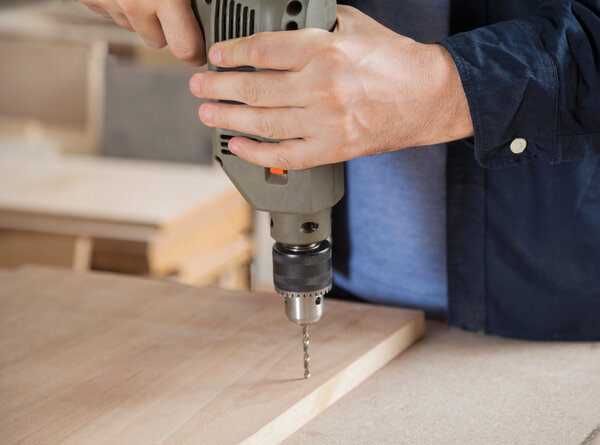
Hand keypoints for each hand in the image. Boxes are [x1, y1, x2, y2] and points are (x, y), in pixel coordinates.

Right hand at [78, 0, 204, 64]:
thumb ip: (193, 2)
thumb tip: (207, 16)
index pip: (186, 49)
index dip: (196, 52)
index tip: (200, 53)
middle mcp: (134, 5)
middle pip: (158, 41)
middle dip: (166, 27)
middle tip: (168, 3)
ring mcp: (109, 3)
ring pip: (134, 27)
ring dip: (141, 14)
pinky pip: (112, 12)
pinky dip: (119, 3)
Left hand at [189, 5, 472, 169]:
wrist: (430, 96)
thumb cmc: (395, 62)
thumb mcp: (355, 24)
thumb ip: (316, 22)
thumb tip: (281, 23)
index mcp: (326, 50)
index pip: (264, 51)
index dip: (233, 53)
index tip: (218, 55)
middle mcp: (322, 86)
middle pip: (255, 89)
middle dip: (219, 88)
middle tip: (200, 86)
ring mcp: (326, 122)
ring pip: (264, 123)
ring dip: (229, 118)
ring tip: (209, 114)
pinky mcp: (333, 149)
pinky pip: (285, 156)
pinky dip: (257, 154)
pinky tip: (238, 147)